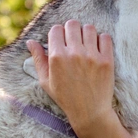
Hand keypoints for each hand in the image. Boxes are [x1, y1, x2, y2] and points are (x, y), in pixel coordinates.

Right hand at [26, 20, 114, 135]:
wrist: (90, 112)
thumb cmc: (65, 98)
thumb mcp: (46, 81)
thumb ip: (38, 59)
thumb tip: (30, 42)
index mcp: (57, 57)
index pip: (56, 29)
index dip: (57, 34)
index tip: (61, 41)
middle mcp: (74, 53)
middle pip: (72, 24)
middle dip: (71, 30)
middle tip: (73, 41)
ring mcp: (92, 56)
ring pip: (89, 28)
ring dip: (86, 34)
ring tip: (85, 45)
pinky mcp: (106, 60)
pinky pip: (105, 37)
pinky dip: (101, 40)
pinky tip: (97, 49)